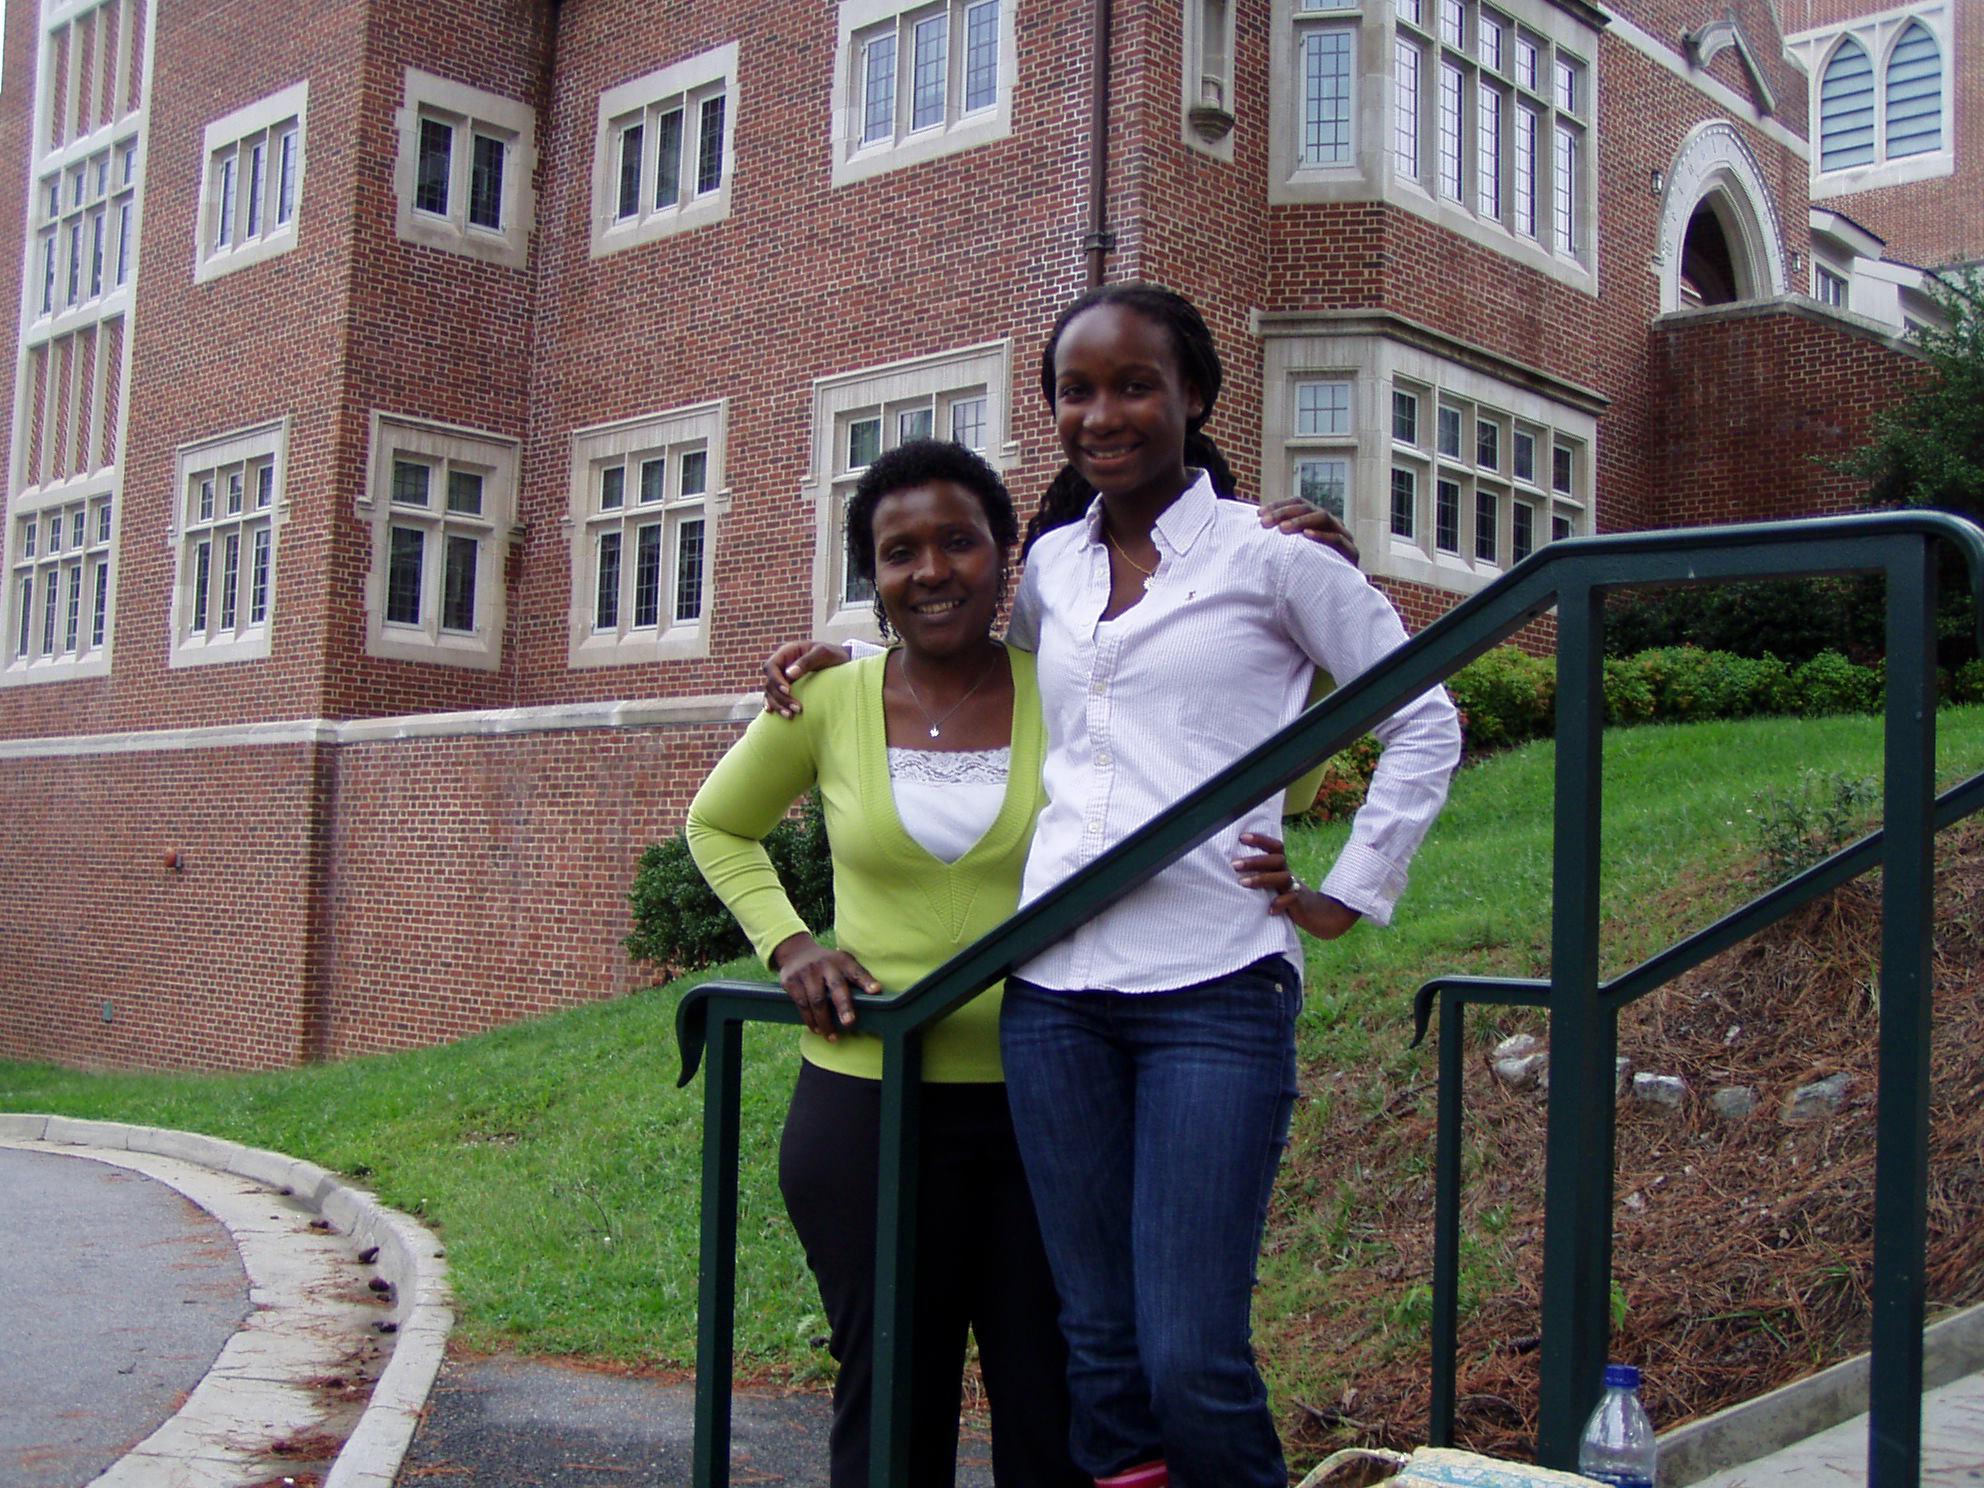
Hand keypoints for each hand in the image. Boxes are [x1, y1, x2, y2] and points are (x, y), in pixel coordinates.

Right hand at [763, 642, 851, 716]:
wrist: (842, 662)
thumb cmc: (833, 654)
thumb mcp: (823, 653)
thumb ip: (807, 661)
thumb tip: (789, 674)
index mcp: (787, 653)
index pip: (771, 666)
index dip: (775, 679)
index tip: (788, 690)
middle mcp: (782, 666)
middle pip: (770, 683)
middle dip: (780, 697)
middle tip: (797, 708)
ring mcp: (784, 678)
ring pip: (771, 693)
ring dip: (778, 705)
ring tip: (790, 715)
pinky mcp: (788, 688)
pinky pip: (775, 698)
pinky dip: (775, 705)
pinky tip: (774, 714)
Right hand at [770, 933, 880, 1038]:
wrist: (796, 952)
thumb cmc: (828, 965)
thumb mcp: (843, 964)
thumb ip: (856, 978)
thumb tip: (876, 996)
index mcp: (842, 961)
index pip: (856, 971)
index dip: (866, 981)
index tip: (876, 990)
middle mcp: (824, 964)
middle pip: (836, 987)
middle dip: (843, 1006)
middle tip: (849, 1022)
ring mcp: (806, 972)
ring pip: (817, 1001)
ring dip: (824, 1022)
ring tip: (832, 1037)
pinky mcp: (791, 981)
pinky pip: (802, 1004)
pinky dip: (809, 1019)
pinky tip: (816, 1029)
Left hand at [1233, 831, 1362, 940]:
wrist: (1319, 915)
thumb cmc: (1289, 898)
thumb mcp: (1276, 884)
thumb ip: (1262, 876)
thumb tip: (1233, 868)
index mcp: (1282, 867)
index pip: (1275, 847)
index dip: (1261, 840)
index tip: (1242, 837)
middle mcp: (1289, 874)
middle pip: (1276, 860)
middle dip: (1254, 861)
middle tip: (1234, 864)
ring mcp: (1295, 888)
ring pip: (1282, 878)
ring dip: (1262, 879)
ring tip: (1243, 883)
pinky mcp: (1300, 904)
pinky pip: (1291, 900)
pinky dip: (1280, 904)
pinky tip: (1269, 910)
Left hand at [1259, 500, 1359, 567]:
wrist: (1333, 597)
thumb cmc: (1307, 574)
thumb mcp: (1293, 553)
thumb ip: (1281, 539)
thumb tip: (1255, 523)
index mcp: (1317, 521)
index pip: (1299, 503)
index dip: (1279, 505)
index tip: (1259, 513)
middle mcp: (1331, 524)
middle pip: (1308, 508)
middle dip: (1284, 513)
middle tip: (1265, 522)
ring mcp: (1343, 536)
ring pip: (1323, 518)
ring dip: (1301, 521)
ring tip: (1282, 528)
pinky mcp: (1351, 552)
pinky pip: (1337, 539)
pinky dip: (1321, 536)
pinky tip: (1306, 536)